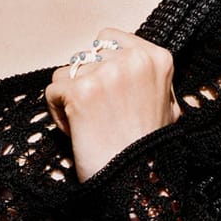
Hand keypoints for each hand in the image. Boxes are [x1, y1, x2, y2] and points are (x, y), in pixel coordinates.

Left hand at [46, 28, 180, 182]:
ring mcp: (105, 73)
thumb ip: (149, 79)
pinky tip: (77, 131)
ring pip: (65, 72)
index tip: (108, 93)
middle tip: (97, 112)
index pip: (108, 38)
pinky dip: (58, 113)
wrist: (136, 181)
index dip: (101, 65)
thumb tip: (131, 61)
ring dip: (70, 97)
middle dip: (85, 81)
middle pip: (85, 55)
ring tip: (87, 124)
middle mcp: (132, 59)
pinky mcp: (80, 90)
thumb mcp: (167, 106)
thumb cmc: (149, 149)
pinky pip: (52, 91)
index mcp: (156, 57)